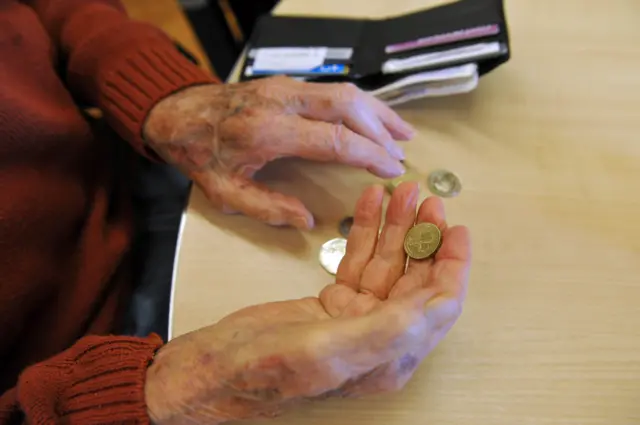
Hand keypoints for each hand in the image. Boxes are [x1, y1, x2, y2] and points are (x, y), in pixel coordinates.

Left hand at [143, 76, 414, 228]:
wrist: (178, 113)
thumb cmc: (201, 154)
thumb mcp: (225, 193)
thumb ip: (267, 208)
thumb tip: (306, 220)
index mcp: (268, 131)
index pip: (335, 139)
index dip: (369, 155)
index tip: (391, 169)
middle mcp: (283, 102)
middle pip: (348, 107)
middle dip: (381, 131)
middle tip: (402, 155)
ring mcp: (286, 87)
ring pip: (345, 92)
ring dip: (377, 112)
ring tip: (402, 134)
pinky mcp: (288, 83)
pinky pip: (333, 89)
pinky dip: (360, 104)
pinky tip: (374, 117)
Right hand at [144, 182, 470, 424]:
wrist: (219, 366)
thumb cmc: (265, 370)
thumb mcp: (328, 350)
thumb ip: (385, 330)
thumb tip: (437, 305)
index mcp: (389, 357)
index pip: (438, 307)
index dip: (453, 267)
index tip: (457, 232)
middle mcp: (379, 336)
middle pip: (416, 278)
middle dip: (425, 237)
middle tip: (430, 203)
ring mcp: (356, 316)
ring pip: (388, 263)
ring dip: (397, 227)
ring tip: (403, 195)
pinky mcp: (334, 300)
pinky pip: (359, 258)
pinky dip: (366, 230)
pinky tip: (371, 206)